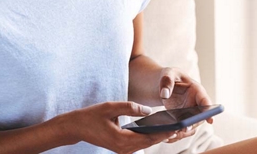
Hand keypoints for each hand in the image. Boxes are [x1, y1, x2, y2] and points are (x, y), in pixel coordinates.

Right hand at [59, 101, 178, 153]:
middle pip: (149, 143)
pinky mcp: (120, 148)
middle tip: (179, 127)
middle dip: (163, 135)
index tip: (176, 126)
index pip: (148, 137)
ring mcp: (122, 150)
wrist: (77, 126)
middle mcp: (124, 149)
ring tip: (171, 128)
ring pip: (144, 144)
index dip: (163, 132)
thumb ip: (130, 107)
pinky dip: (148, 137)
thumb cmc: (92, 115)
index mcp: (122, 140)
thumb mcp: (111, 107)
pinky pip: (138, 144)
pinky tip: (155, 130)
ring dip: (157, 137)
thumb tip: (148, 111)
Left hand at [157, 67, 213, 142]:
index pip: (205, 101)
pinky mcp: (183, 118)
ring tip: (172, 133)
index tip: (209, 120)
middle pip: (199, 117)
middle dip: (192, 124)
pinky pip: (183, 128)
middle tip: (183, 129)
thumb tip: (164, 94)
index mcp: (196, 90)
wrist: (165, 83)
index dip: (209, 111)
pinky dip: (176, 132)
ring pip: (191, 126)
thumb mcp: (168, 74)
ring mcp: (191, 112)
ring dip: (183, 131)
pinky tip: (167, 135)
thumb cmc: (171, 75)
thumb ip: (166, 81)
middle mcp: (196, 103)